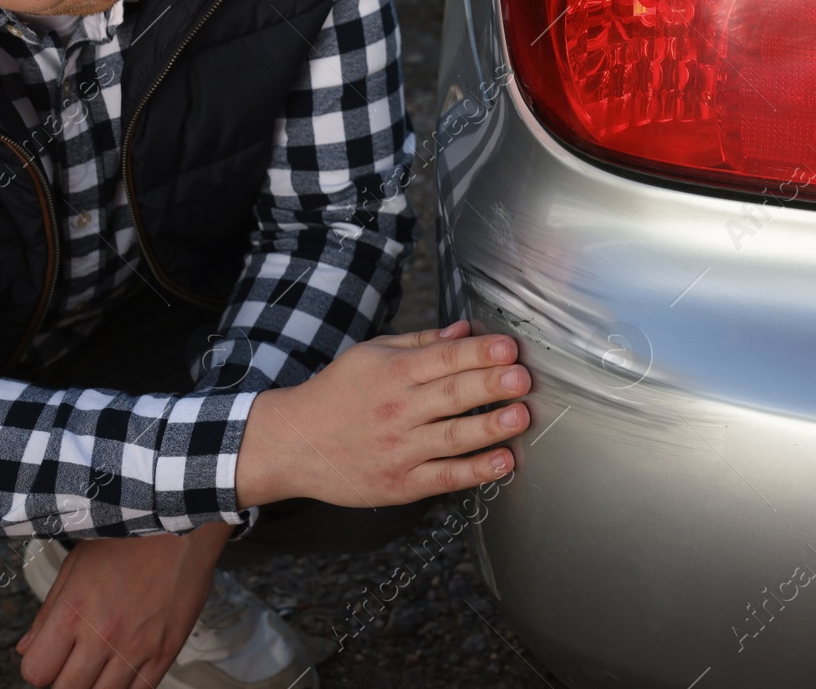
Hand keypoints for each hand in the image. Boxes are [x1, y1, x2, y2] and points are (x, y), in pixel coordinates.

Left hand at [15, 523, 229, 688]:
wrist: (183, 525)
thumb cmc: (129, 537)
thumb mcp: (76, 564)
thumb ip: (49, 611)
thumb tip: (27, 647)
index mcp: (73, 611)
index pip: (36, 672)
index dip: (39, 666)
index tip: (49, 656)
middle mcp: (102, 635)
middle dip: (64, 679)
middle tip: (74, 662)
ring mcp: (136, 647)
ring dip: (95, 685)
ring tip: (100, 664)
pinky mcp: (165, 652)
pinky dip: (126, 688)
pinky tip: (124, 668)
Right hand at [235, 320, 530, 507]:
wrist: (292, 444)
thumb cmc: (336, 394)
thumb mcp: (370, 355)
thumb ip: (421, 343)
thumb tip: (466, 331)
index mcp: (392, 373)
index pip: (442, 359)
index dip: (478, 353)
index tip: (508, 347)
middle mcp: (398, 410)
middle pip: (452, 395)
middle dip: (490, 384)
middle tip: (523, 377)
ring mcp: (400, 449)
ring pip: (453, 437)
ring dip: (490, 427)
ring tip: (521, 416)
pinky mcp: (401, 484)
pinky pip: (445, 476)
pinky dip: (476, 471)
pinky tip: (503, 461)